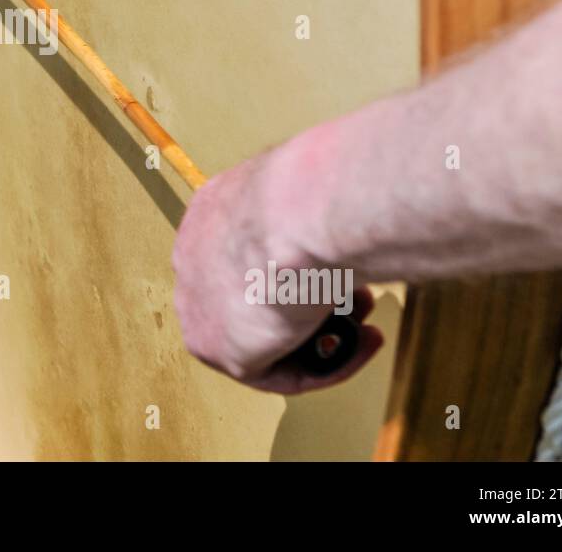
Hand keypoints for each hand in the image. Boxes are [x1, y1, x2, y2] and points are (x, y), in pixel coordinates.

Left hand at [172, 147, 383, 393]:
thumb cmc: (307, 192)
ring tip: (367, 323)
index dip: (297, 270)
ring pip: (264, 337)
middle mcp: (194, 262)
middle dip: (307, 305)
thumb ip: (307, 217)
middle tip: (355, 299)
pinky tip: (359, 347)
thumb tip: (334, 225)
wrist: (300, 214)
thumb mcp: (305, 191)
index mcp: (210, 217)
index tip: (333, 269)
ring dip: (321, 336)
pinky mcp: (219, 349)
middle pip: (253, 298)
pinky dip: (324, 366)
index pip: (245, 255)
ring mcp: (199, 309)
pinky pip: (277, 371)